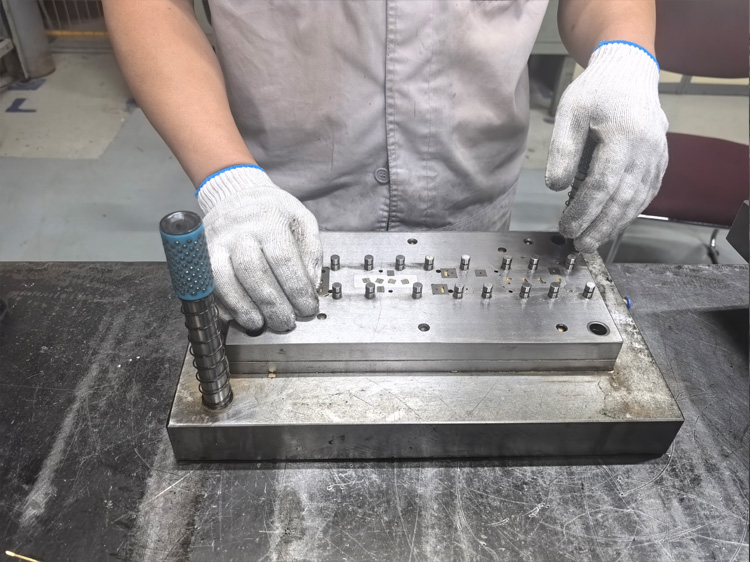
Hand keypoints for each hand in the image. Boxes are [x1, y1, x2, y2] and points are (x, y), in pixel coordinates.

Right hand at [198, 166, 322, 331]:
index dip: (297, 289)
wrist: (235, 195)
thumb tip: (310, 286)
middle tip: (285, 322)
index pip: (284, 259)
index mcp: (269, 219)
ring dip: (243, 308)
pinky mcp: (202, 256)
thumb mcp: (302, 221)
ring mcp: (216, 243)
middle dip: (272, 305)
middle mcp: (239, 230)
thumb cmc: (272, 212)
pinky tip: (239, 316)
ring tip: (260, 324)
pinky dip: (223, 305)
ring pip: (224, 281)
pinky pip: (208, 286)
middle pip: (253, 273)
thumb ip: (311, 252)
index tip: (307, 308)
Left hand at [545, 41, 668, 252]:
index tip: (566, 228)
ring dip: (615, 224)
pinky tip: (613, 224)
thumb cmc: (595, 91)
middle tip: (579, 245)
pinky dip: (630, 212)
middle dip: (600, 226)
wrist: (630, 72)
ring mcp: (657, 156)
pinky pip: (647, 192)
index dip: (584, 211)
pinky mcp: (660, 160)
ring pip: (637, 200)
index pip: (602, 184)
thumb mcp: (570, 112)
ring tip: (592, 241)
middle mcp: (647, 149)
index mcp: (624, 136)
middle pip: (622, 198)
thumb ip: (563, 149)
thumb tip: (556, 187)